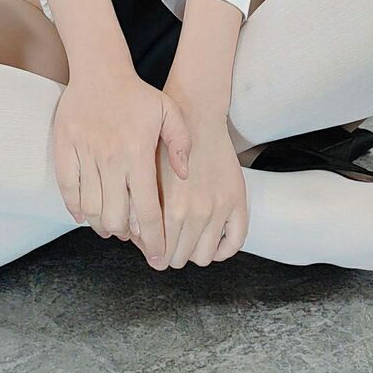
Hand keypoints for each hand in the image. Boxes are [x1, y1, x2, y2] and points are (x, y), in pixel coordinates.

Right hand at [51, 68, 192, 263]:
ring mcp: (86, 155)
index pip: (148, 211)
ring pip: (91, 210)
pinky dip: (76, 209)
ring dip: (102, 225)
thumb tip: (184, 175)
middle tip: (133, 237)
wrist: (100, 69)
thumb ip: (182, 143)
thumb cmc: (137, 94)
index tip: (157, 256)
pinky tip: (86, 213)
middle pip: (117, 218)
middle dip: (127, 236)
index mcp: (138, 154)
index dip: (154, 239)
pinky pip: (68, 190)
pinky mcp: (65, 149)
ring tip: (112, 226)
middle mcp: (111, 159)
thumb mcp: (170, 111)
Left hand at [141, 94, 248, 269]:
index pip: (159, 253)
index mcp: (170, 208)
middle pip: (179, 258)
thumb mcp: (144, 174)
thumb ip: (139, 208)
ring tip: (184, 237)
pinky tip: (210, 240)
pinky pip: (234, 243)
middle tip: (165, 239)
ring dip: (192, 251)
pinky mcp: (237, 201)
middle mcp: (196, 212)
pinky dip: (221, 249)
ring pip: (203, 257)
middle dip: (169, 252)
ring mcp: (219, 208)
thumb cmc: (165, 141)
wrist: (195, 114)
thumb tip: (136, 238)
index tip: (151, 246)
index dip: (152, 252)